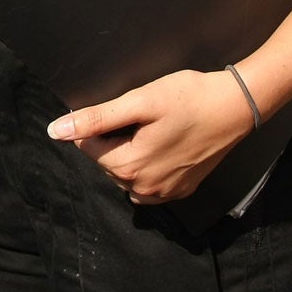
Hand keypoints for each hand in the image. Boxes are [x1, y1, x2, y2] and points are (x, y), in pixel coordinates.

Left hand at [46, 69, 255, 204]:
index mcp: (128, 166)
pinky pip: (148, 186)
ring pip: (126, 175)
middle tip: (141, 115)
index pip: (87, 147)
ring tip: (151, 129)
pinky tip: (161, 147)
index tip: (123, 107)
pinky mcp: (181, 191)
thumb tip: (55, 131)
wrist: (236, 107)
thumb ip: (96, 118)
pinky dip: (146, 169)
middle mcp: (143, 188)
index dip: (98, 123)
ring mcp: (164, 193)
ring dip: (128, 154)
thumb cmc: (189, 97)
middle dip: (113, 139)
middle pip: (107, 162)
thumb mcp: (140, 101)